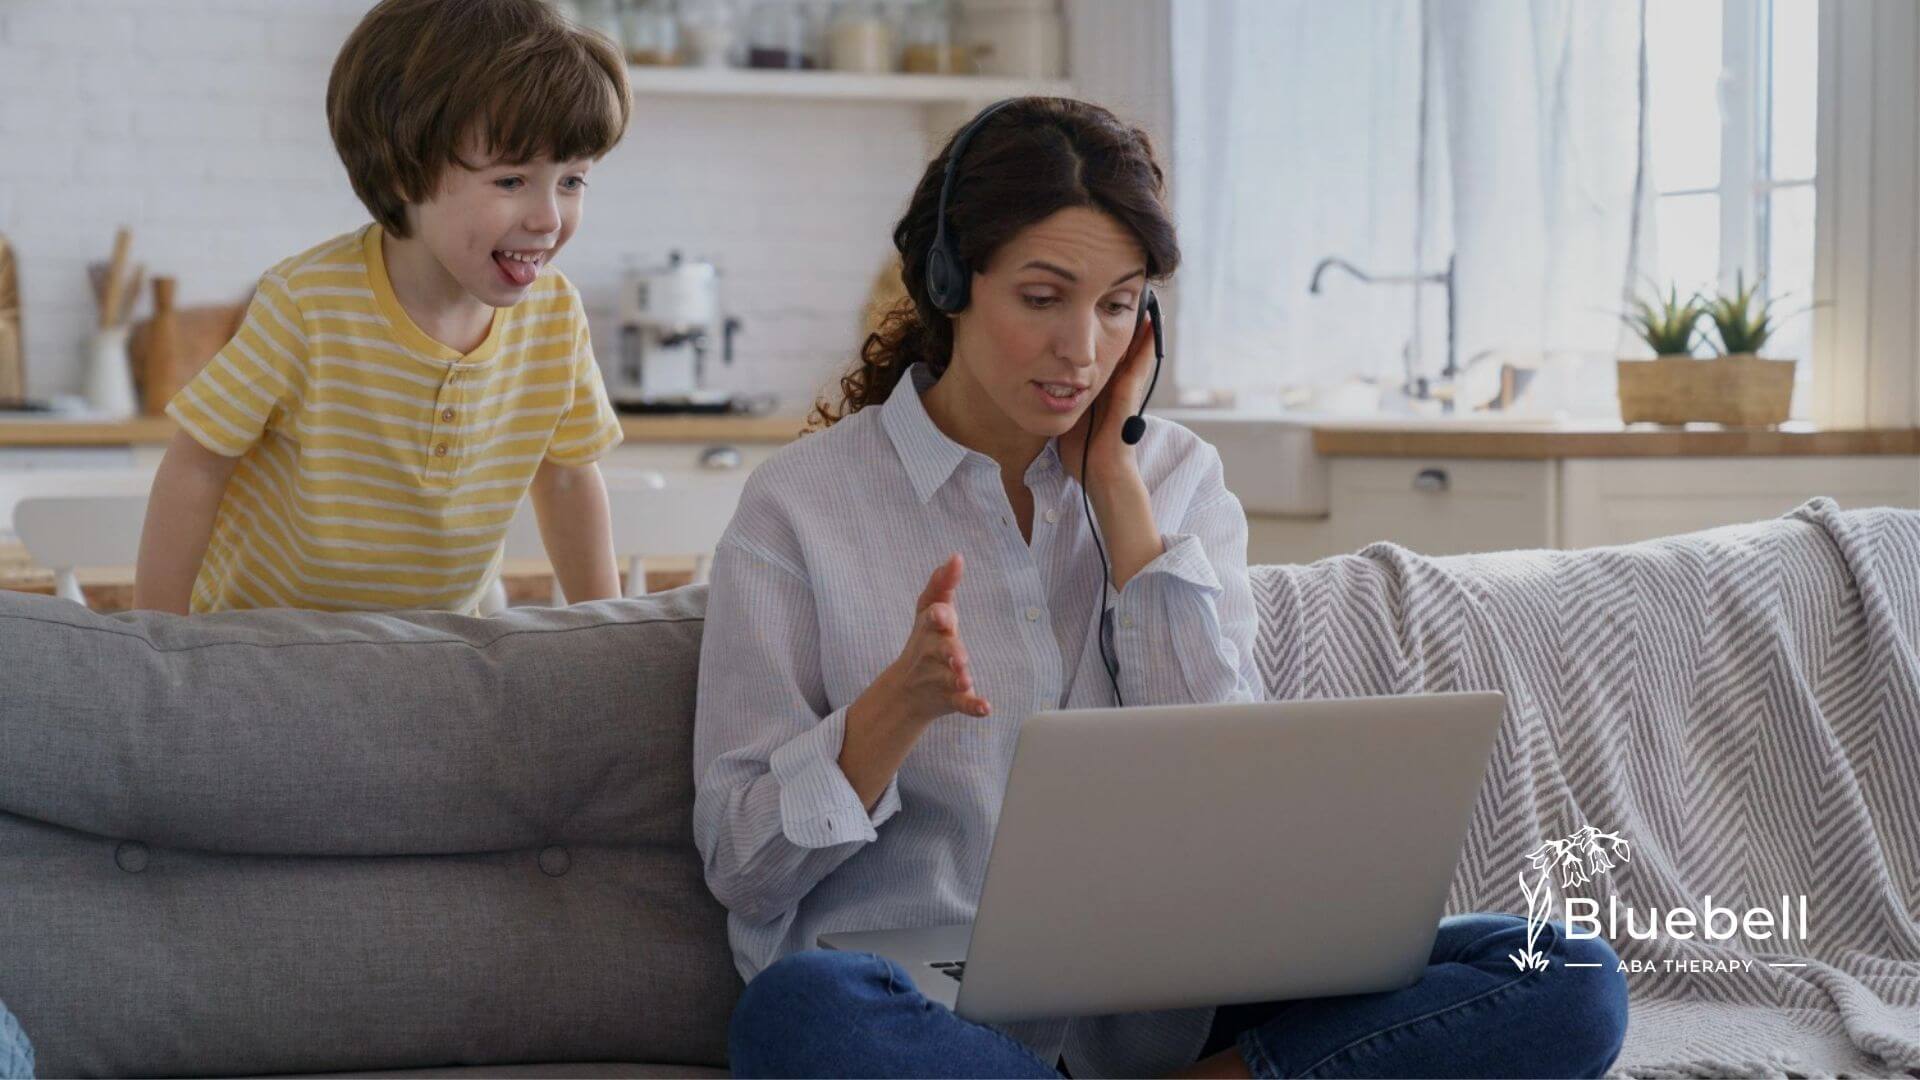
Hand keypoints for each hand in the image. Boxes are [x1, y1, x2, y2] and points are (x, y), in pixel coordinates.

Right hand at [880, 552, 991, 724]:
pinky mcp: (949, 698)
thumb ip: (942, 584)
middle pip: (940, 649)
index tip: (944, 613)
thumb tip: (956, 556)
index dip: (938, 616)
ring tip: (966, 679)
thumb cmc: (925, 639)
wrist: (905, 692)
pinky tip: (986, 708)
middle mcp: (931, 652)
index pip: (931, 617)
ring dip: (957, 677)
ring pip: (948, 677)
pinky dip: (973, 706)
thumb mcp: (928, 610)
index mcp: (929, 628)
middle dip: (948, 651)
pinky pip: (961, 703)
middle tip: (960, 656)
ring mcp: (939, 676)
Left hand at [1059, 309, 1156, 488]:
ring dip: (1138, 327)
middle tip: (1127, 295)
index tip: (1097, 306)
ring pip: (1131, 351)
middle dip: (1119, 322)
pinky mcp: (1128, 396)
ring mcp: (1124, 390)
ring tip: (1144, 300)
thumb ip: (1054, 400)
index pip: (1098, 352)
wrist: (1098, 473)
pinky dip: (1145, 345)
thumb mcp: (1064, 417)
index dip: (1099, 330)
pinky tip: (1149, 325)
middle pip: (1117, 345)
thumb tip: (1033, 384)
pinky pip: (1138, 365)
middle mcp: (1113, 386)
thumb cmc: (1080, 452)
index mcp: (1098, 388)